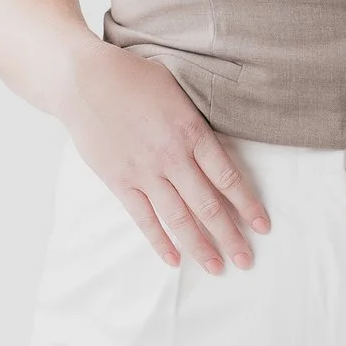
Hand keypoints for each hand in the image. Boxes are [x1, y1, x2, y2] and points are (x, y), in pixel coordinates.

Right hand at [61, 46, 269, 273]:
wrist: (84, 80)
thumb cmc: (133, 78)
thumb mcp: (178, 90)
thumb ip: (197, 122)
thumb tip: (218, 145)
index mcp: (192, 131)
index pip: (228, 177)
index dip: (248, 205)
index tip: (262, 225)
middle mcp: (172, 157)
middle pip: (208, 205)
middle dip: (230, 236)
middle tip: (246, 259)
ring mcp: (145, 172)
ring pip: (179, 218)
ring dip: (200, 246)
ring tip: (217, 268)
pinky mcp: (120, 181)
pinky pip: (144, 218)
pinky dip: (160, 241)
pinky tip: (175, 260)